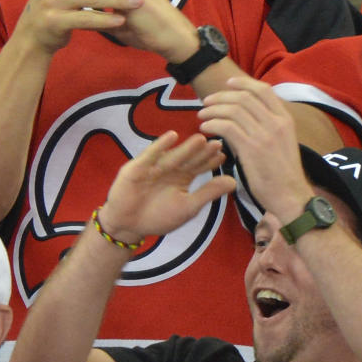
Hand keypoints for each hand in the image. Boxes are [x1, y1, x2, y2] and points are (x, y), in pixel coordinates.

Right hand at [98, 131, 235, 243]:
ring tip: (201, 139)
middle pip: (189, 158)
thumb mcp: (187, 206)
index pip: (200, 166)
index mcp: (183, 177)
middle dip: (202, 152)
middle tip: (217, 143)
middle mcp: (171, 168)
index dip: (211, 161)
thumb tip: (234, 182)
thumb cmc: (158, 217)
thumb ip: (208, 192)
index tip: (225, 155)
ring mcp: (154, 166)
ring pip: (173, 155)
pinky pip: (151, 154)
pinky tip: (172, 136)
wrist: (127, 225)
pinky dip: (161, 146)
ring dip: (186, 148)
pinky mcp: (138, 166)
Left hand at [197, 75, 310, 215]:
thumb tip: (242, 115)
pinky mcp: (252, 148)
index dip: (243, 83)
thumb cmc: (283, 173)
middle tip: (206, 102)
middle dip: (221, 96)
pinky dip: (212, 123)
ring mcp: (264, 135)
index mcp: (285, 119)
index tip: (227, 84)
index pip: (263, 90)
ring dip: (213, 109)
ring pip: (233, 110)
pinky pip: (227, 127)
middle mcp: (276, 123)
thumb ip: (266, 126)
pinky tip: (205, 128)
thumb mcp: (282, 142)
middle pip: (244, 97)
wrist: (291, 197)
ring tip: (201, 115)